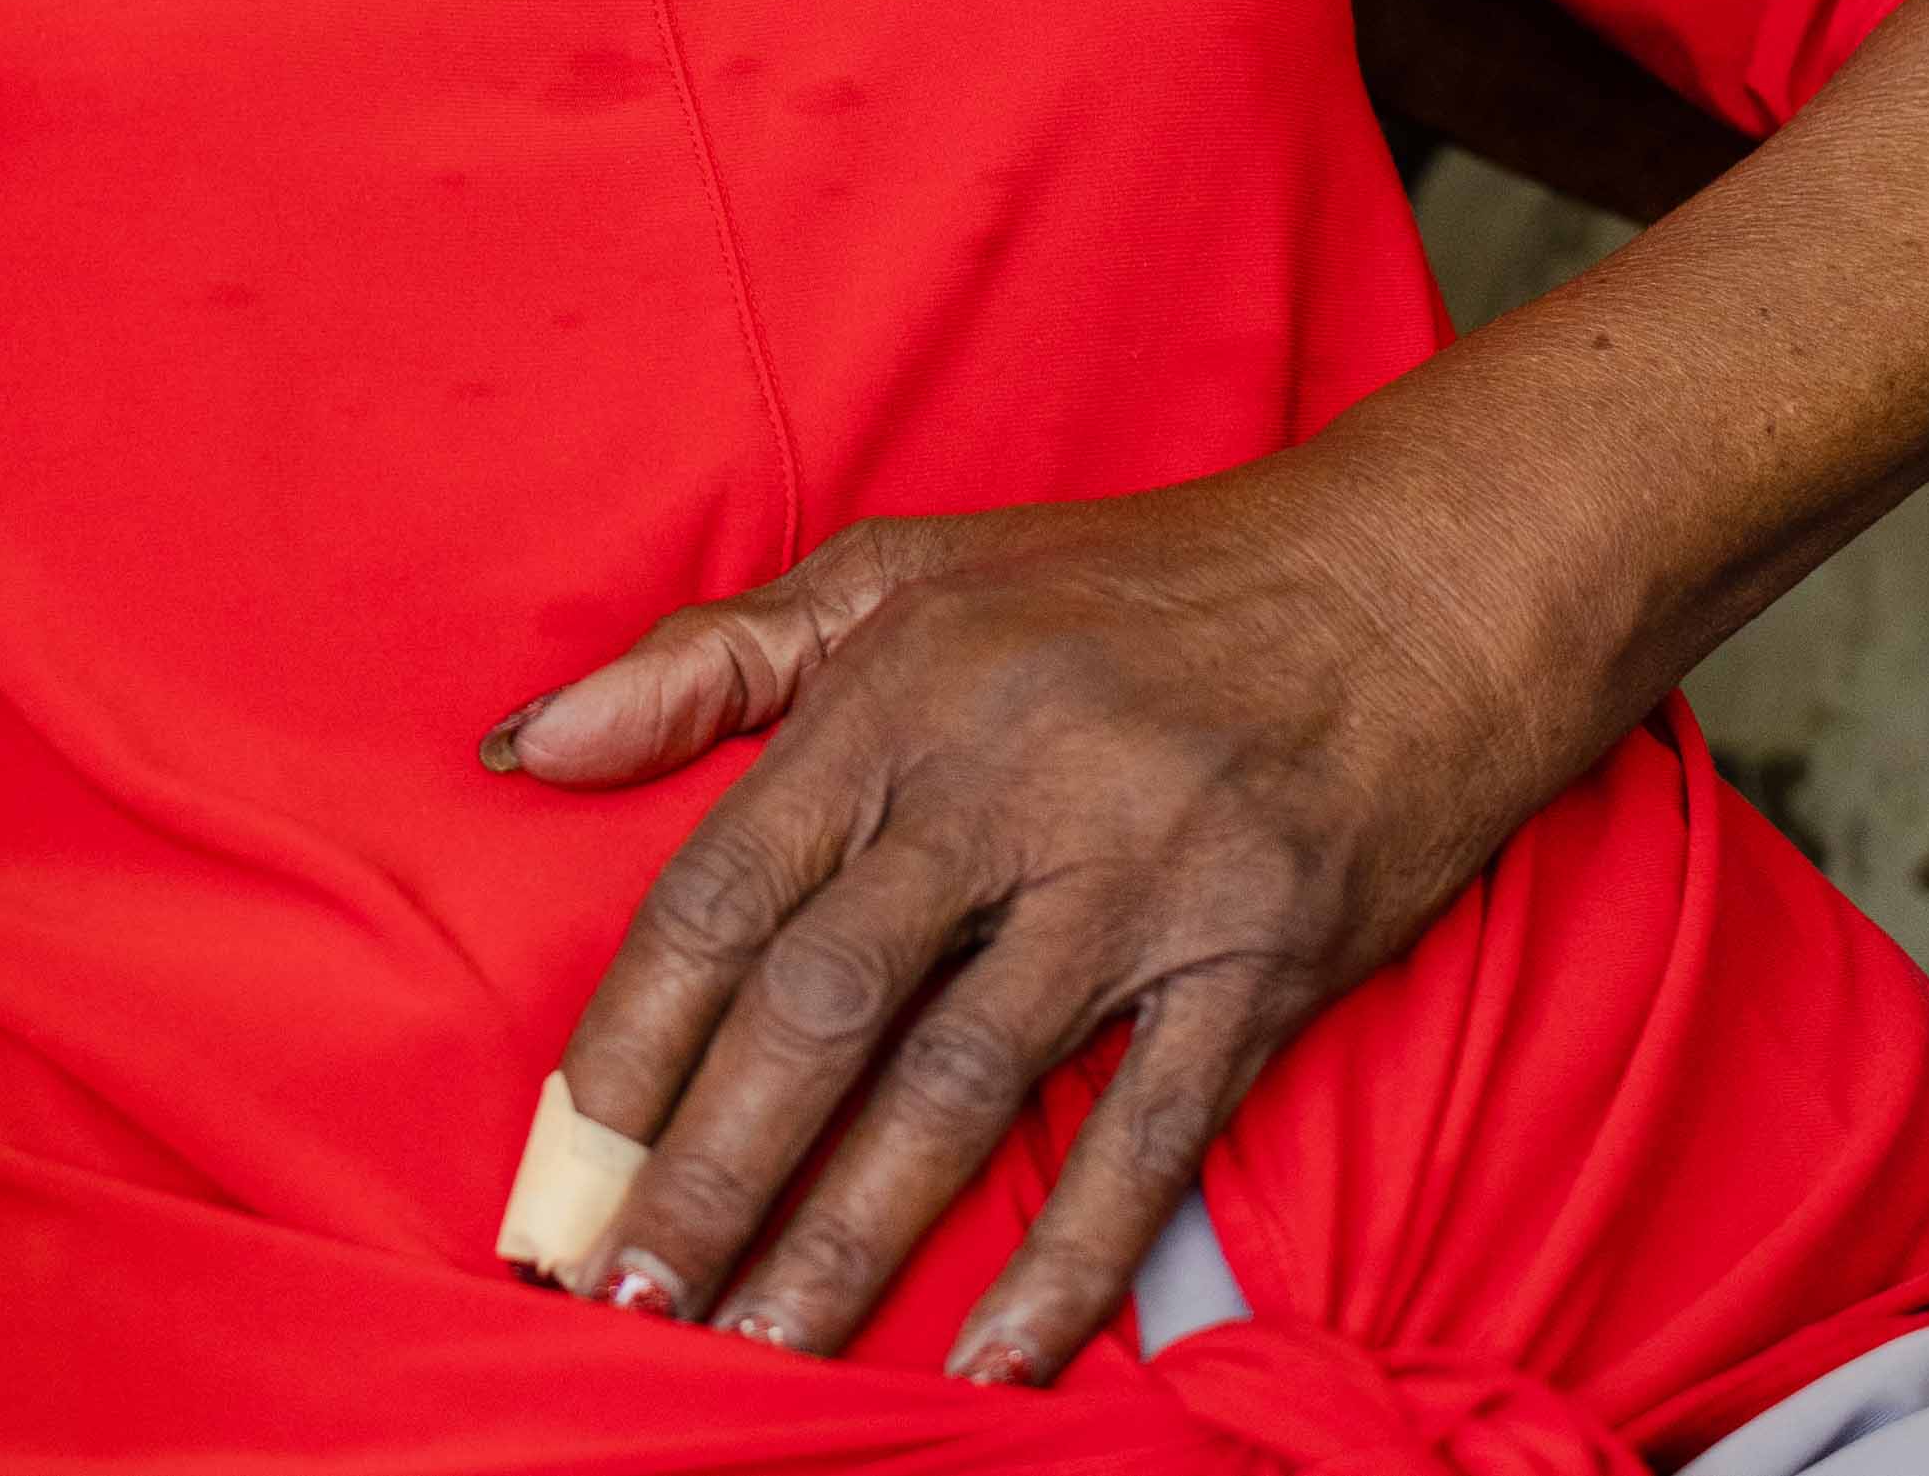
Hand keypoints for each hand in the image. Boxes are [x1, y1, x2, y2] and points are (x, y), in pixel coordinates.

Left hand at [494, 469, 1550, 1378]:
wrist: (1407, 581)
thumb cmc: (1131, 582)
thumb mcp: (902, 569)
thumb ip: (709, 661)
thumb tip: (522, 746)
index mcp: (900, 685)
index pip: (725, 886)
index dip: (633, 1038)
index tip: (559, 1163)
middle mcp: (1005, 780)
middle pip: (820, 1003)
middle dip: (709, 1167)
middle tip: (621, 1295)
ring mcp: (1137, 875)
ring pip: (958, 1088)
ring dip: (845, 1239)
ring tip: (752, 1356)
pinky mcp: (1257, 959)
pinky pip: (1143, 1137)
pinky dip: (1067, 1260)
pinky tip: (989, 1359)